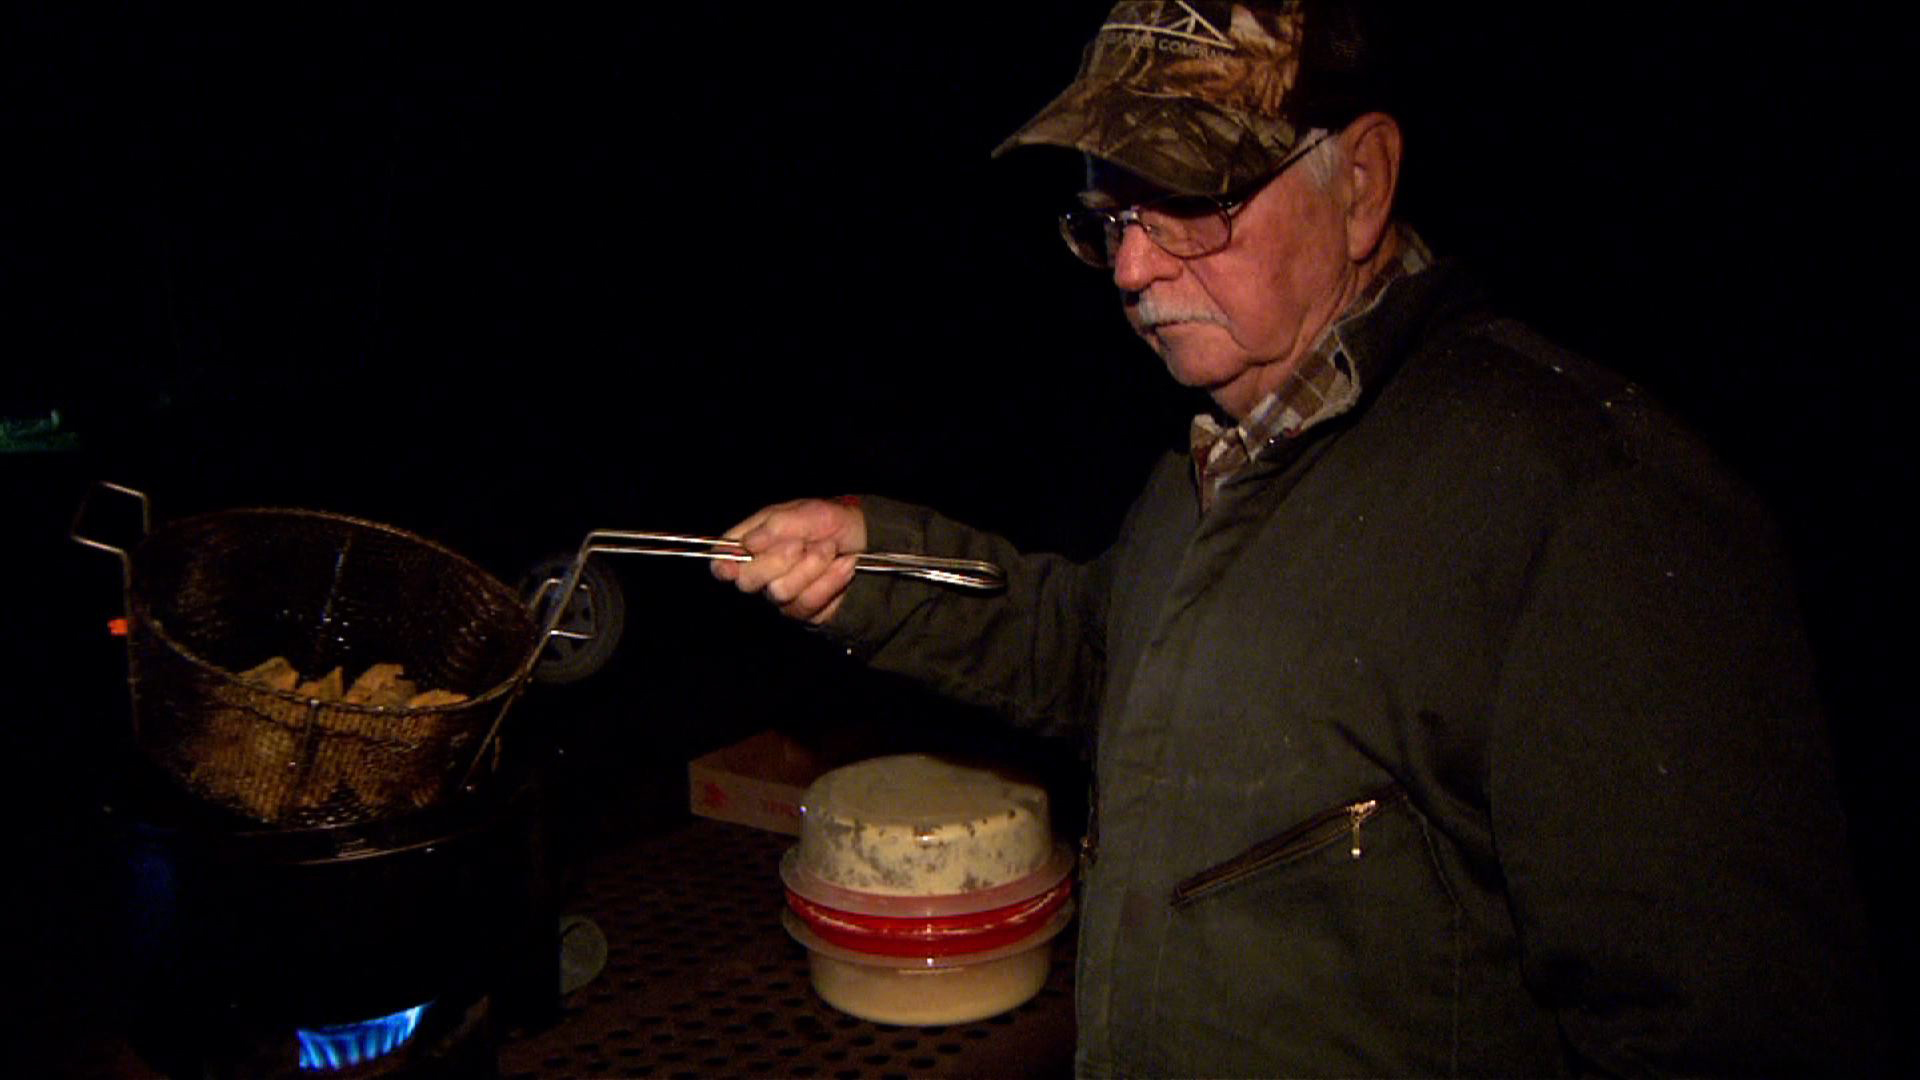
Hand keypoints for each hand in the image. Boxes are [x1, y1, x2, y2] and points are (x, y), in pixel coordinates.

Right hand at [711, 498, 867, 624]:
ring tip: (830, 549)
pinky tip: (844, 565)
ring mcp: (782, 593)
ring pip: (779, 592)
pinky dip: (830, 579)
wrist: (866, 540)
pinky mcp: (804, 610)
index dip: (723, 564)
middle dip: (777, 560)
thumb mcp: (805, 512)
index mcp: (753, 543)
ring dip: (811, 567)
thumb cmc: (829, 521)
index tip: (732, 564)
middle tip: (802, 543)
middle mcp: (762, 572)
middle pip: (746, 581)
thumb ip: (775, 525)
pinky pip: (807, 602)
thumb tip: (748, 544)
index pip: (722, 561)